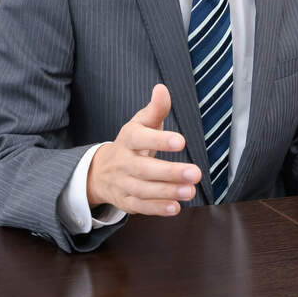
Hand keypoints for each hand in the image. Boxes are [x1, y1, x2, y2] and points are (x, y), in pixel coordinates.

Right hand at [86, 84, 202, 215]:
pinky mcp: (126, 201)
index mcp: (128, 139)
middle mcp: (123, 162)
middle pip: (144, 168)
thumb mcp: (141, 123)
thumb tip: (162, 88)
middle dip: (170, 172)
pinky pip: (141, 206)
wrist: (101, 171)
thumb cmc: (132, 143)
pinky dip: (157, 208)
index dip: (159, 140)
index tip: (181, 141)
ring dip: (168, 191)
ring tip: (191, 190)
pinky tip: (176, 207)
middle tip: (196, 172)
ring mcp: (123, 183)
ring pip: (144, 189)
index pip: (140, 138)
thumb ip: (155, 109)